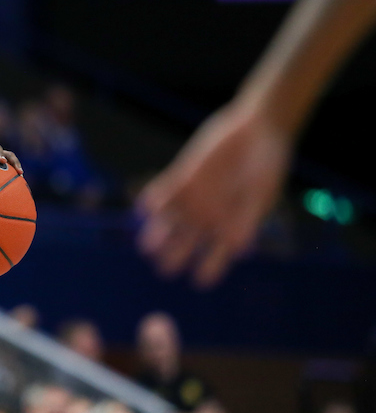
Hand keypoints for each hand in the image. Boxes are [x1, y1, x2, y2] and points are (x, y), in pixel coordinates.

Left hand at [138, 100, 291, 286]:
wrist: (257, 130)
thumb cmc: (267, 167)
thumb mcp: (260, 193)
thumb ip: (247, 218)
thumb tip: (239, 249)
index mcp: (230, 226)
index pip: (216, 256)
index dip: (208, 270)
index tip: (200, 281)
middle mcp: (208, 217)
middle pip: (186, 243)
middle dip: (174, 256)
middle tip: (165, 268)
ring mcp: (193, 198)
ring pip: (169, 222)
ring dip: (157, 234)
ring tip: (148, 246)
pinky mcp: (182, 177)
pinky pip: (163, 191)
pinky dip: (154, 200)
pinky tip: (145, 208)